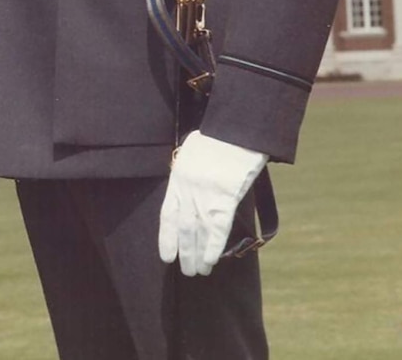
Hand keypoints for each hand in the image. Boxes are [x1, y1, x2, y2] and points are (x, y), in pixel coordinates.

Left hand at [158, 130, 267, 275]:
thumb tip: (187, 187)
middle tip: (186, 270)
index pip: (167, 214)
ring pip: (197, 232)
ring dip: (197, 255)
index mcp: (178, 177)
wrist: (235, 129)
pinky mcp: (225, 198)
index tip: (166, 256)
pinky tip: (211, 261)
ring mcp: (205, 195)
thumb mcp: (192, 150)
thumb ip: (187, 171)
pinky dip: (213, 246)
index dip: (166, 237)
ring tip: (199, 272)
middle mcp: (188, 190)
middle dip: (184, 252)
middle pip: (182, 228)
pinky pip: (217, 228)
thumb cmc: (216, 137)